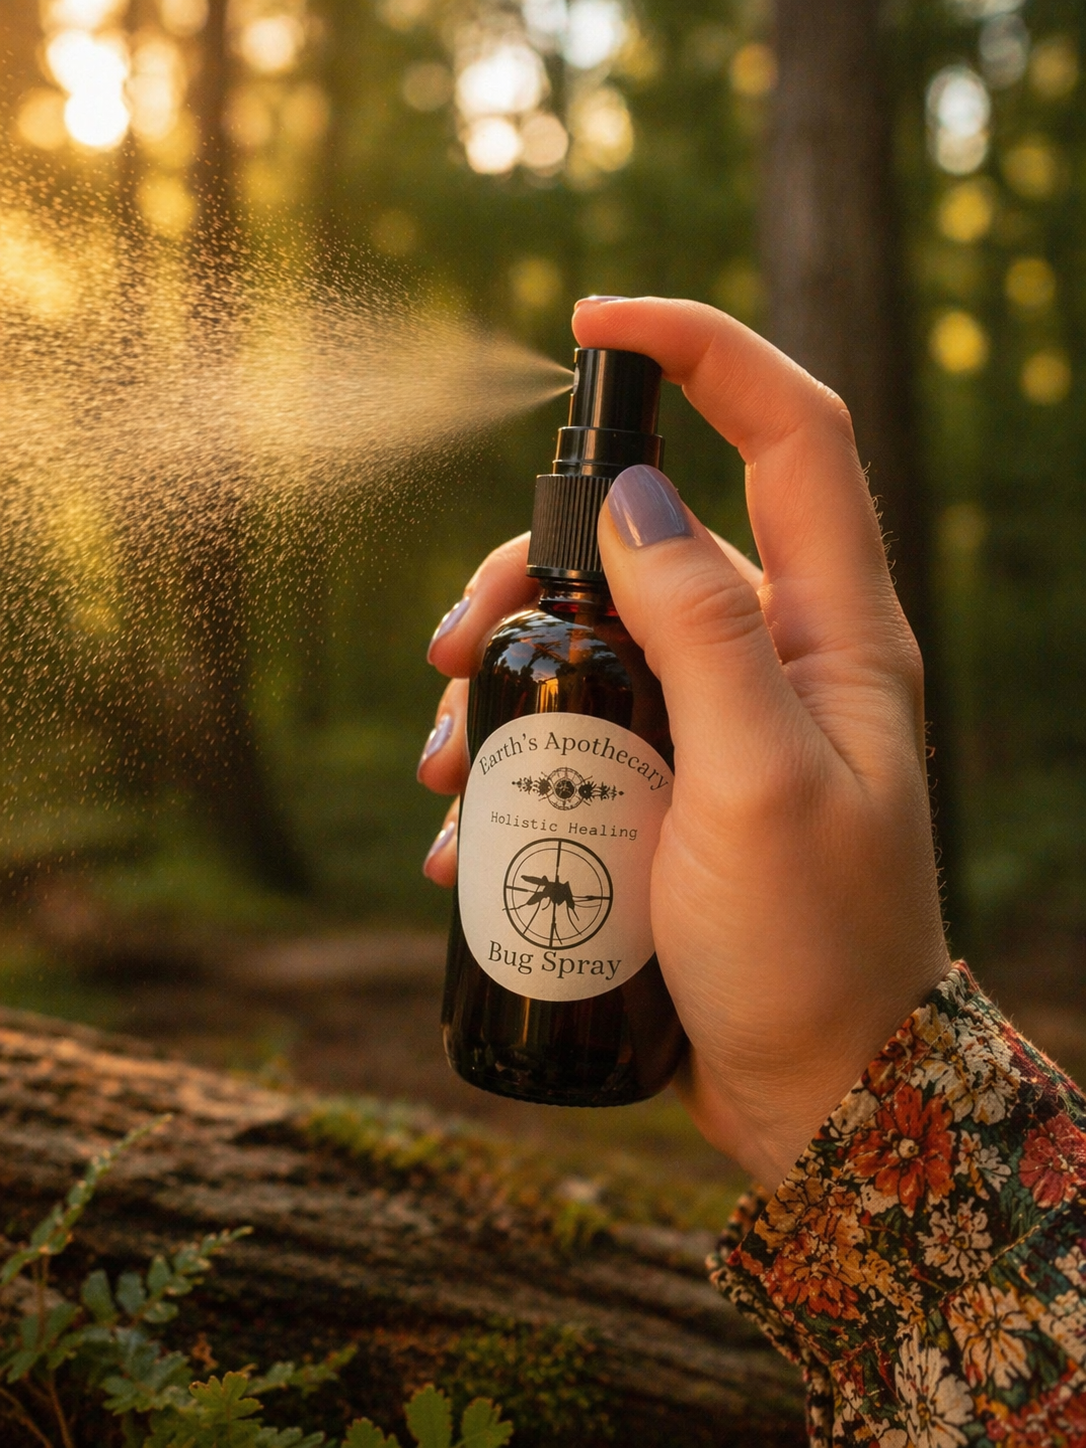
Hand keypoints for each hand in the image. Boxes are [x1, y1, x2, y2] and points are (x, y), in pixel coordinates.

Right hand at [419, 298, 951, 1188]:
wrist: (818, 1090)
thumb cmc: (811, 948)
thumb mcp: (760, 785)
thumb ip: (707, 630)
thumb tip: (637, 498)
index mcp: (836, 630)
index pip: (791, 433)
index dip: (704, 350)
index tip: (591, 322)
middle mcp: (779, 654)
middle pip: (644, 539)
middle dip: (530, 572)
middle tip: (452, 655)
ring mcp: (718, 719)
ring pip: (592, 636)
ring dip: (502, 679)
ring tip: (434, 768)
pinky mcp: (667, 781)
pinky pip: (578, 726)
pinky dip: (511, 754)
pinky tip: (458, 828)